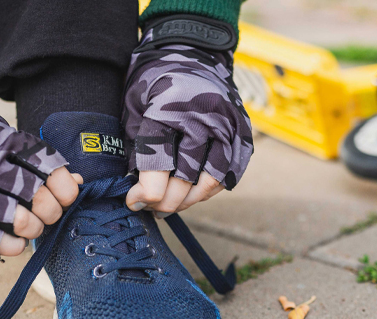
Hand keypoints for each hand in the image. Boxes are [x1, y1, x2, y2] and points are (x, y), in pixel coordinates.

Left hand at [122, 25, 252, 215]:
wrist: (193, 52)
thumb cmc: (156, 81)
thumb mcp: (134, 107)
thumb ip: (137, 148)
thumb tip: (138, 194)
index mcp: (169, 108)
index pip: (158, 164)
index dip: (144, 192)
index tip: (133, 202)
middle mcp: (203, 118)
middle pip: (185, 178)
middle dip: (165, 201)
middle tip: (151, 208)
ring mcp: (228, 125)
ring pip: (210, 181)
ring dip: (189, 200)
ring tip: (171, 204)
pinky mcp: (243, 132)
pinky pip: (230, 173)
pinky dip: (211, 187)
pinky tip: (193, 191)